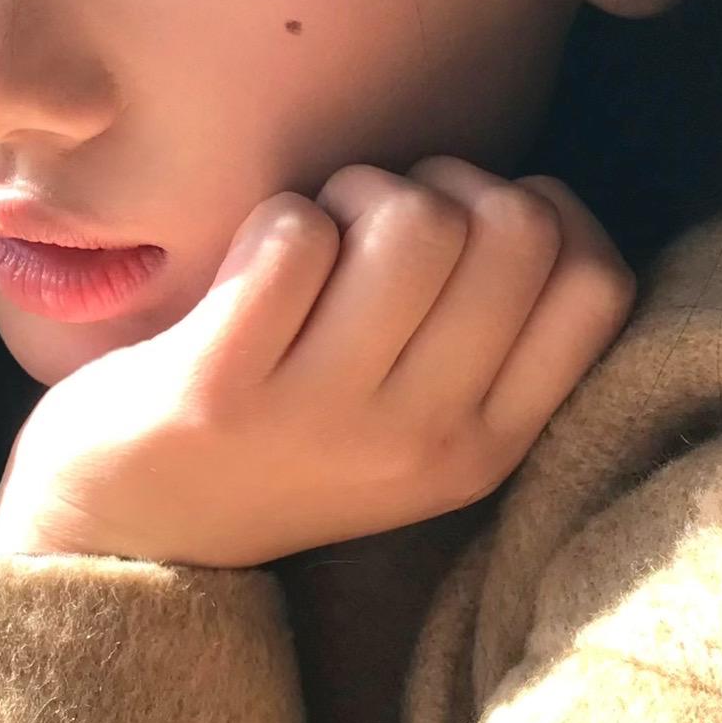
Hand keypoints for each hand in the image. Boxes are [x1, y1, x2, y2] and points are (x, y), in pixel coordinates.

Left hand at [0, 159, 634, 569]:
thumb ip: (488, 332)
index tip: (470, 230)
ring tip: (314, 246)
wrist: (124, 535)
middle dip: (443, 187)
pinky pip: (292, 234)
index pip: (597, 285)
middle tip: (375, 231)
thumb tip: (536, 200)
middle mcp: (422, 439)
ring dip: (354, 195)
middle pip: (511, 228)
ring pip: (410, 220)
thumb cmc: (285, 438)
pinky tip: (250, 269)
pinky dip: (274, 219)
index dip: (544, 212)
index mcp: (488, 445)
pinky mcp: (219, 391)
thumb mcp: (416, 420)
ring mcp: (322, 420)